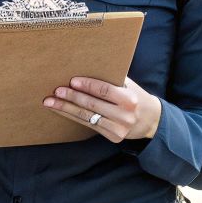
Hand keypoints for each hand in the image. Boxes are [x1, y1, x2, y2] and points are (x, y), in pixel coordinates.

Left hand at [43, 76, 162, 142]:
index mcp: (129, 99)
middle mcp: (125, 115)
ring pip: (87, 117)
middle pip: (92, 105)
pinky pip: (88, 125)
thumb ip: (111, 78)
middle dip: (72, 97)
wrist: (151, 121)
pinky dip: (73, 117)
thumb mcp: (129, 86)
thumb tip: (85, 64)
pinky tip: (61, 111)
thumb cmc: (135, 97)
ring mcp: (119, 128)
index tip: (72, 81)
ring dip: (66, 109)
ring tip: (50, 102)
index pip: (104, 91)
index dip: (87, 85)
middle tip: (56, 91)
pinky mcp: (113, 137)